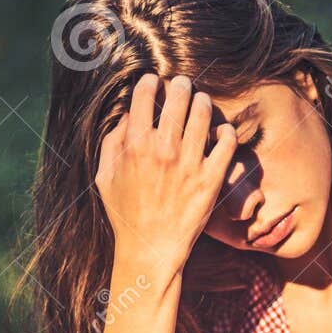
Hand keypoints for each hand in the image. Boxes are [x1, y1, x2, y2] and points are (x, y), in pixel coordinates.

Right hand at [94, 72, 237, 282]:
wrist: (151, 249)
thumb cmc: (126, 215)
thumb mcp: (105, 178)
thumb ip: (112, 143)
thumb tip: (128, 117)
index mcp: (135, 146)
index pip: (145, 96)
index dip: (150, 83)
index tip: (154, 83)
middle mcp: (164, 150)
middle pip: (178, 97)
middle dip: (180, 85)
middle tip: (183, 85)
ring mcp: (190, 163)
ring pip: (203, 113)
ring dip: (203, 101)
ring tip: (202, 102)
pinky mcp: (211, 178)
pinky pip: (226, 142)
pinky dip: (225, 131)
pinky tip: (220, 131)